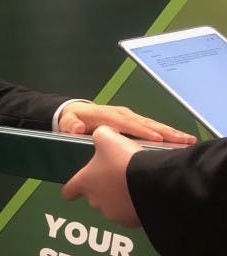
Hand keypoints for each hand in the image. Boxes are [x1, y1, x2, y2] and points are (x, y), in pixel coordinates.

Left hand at [57, 101, 196, 142]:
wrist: (76, 112)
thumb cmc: (73, 120)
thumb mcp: (68, 122)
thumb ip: (71, 125)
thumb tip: (77, 128)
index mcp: (108, 115)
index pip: (126, 123)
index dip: (140, 130)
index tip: (156, 138)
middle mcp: (123, 115)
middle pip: (145, 123)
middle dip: (163, 131)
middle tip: (181, 140)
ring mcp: (131, 119)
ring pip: (153, 125)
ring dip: (170, 133)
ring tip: (187, 140)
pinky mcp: (137, 125)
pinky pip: (154, 129)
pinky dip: (168, 135)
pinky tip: (181, 142)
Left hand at [61, 126, 142, 226]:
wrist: (153, 182)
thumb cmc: (123, 160)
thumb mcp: (108, 137)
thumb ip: (100, 134)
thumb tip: (103, 133)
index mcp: (85, 183)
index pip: (69, 190)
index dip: (72, 188)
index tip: (72, 191)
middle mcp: (96, 202)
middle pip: (95, 197)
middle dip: (104, 188)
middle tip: (117, 175)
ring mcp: (115, 214)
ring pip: (115, 206)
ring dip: (121, 197)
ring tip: (133, 183)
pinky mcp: (133, 223)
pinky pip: (132, 213)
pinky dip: (136, 205)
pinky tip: (144, 193)